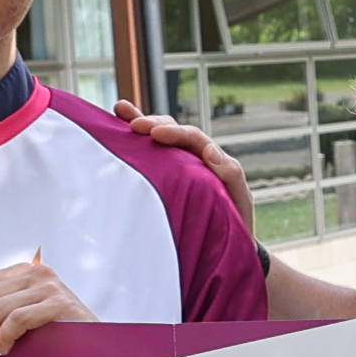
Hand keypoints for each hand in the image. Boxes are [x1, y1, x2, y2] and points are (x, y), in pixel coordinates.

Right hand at [113, 99, 254, 234]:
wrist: (222, 245)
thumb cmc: (233, 224)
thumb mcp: (238, 201)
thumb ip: (231, 176)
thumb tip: (211, 152)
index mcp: (212, 160)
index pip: (194, 138)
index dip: (176, 134)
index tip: (155, 134)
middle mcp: (193, 157)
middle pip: (173, 130)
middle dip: (155, 123)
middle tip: (136, 126)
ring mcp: (175, 164)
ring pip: (157, 135)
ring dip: (140, 120)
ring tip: (121, 111)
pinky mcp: (160, 174)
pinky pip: (146, 150)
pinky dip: (131, 134)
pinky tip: (116, 118)